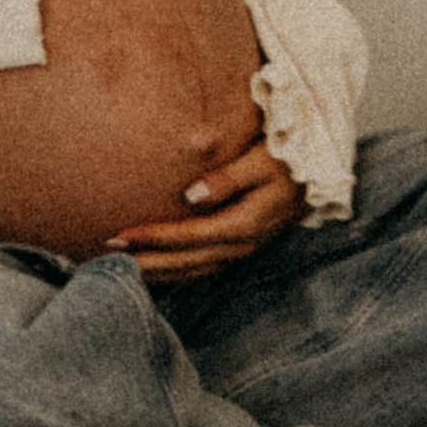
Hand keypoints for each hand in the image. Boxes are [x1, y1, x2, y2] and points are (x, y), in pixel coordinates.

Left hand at [106, 141, 304, 285]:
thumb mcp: (262, 160)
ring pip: (193, 270)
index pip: (189, 236)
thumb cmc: (289, 155)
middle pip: (186, 261)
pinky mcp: (241, 246)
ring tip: (120, 266)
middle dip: (145, 260)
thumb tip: (191, 195)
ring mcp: (243, 249)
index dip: (153, 238)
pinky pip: (202, 266)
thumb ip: (228, 178)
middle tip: (105, 254)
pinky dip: (176, 270)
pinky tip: (155, 268)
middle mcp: (242, 244)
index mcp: (245, 224)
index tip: (120, 234)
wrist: (321, 169)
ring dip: (157, 271)